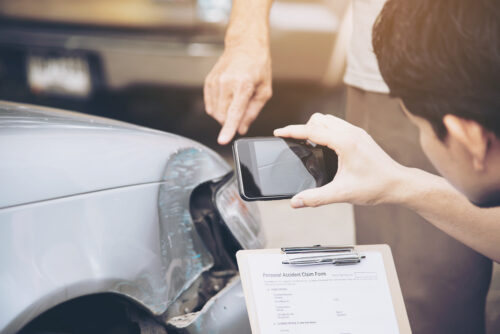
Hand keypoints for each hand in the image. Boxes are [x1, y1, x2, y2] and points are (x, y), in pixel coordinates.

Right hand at [204, 43, 271, 144]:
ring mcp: (215, 82)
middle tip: (241, 112)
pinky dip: (218, 108)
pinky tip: (227, 98)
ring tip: (235, 100)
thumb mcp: (264, 90)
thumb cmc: (258, 66)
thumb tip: (241, 129)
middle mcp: (226, 83)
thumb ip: (252, 112)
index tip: (223, 140)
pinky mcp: (208, 82)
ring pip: (215, 113)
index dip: (228, 129)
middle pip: (223, 116)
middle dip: (231, 122)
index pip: (234, 112)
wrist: (245, 46)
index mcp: (243, 85)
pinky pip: (210, 105)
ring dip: (224, 115)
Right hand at [274, 113, 408, 207]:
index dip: (291, 131)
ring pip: (329, 119)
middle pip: (318, 119)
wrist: (399, 184)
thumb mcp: (342, 194)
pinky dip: (326, 130)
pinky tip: (325, 147)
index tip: (278, 132)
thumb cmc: (375, 186)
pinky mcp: (360, 136)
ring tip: (307, 143)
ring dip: (315, 127)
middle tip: (294, 143)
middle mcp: (350, 132)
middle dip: (303, 128)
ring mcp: (357, 132)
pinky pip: (338, 125)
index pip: (311, 130)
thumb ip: (316, 198)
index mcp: (344, 142)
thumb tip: (296, 202)